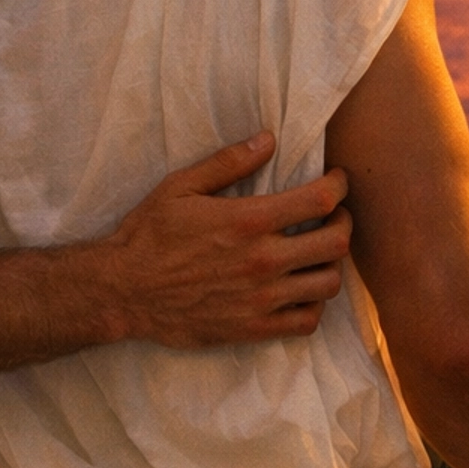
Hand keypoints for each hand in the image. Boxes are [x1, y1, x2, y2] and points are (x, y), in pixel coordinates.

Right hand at [97, 135, 351, 348]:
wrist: (124, 291)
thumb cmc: (149, 234)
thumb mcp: (180, 186)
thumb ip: (228, 162)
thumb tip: (268, 139)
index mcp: (248, 220)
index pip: (320, 200)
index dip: (339, 186)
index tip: (337, 180)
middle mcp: (262, 260)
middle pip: (336, 243)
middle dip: (344, 223)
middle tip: (334, 215)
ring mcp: (261, 299)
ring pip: (328, 284)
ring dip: (332, 265)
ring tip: (318, 253)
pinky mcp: (253, 328)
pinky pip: (306, 321)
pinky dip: (314, 304)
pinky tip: (301, 289)